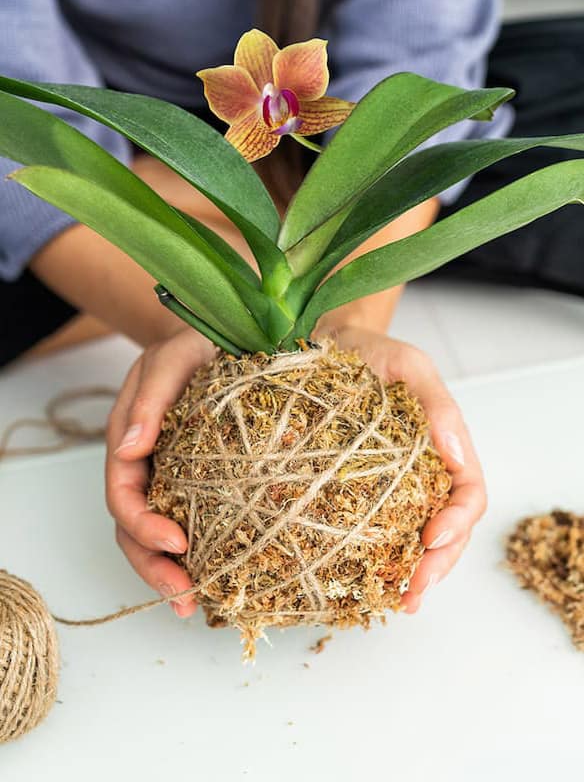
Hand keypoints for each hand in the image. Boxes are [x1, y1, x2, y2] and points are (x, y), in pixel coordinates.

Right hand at [105, 329, 214, 616]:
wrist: (222, 341)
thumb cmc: (193, 346)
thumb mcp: (170, 359)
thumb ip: (149, 399)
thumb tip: (129, 448)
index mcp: (130, 444)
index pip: (123, 494)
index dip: (142, 524)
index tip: (176, 541)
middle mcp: (147, 469)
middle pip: (135, 530)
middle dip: (154, 567)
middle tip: (184, 598)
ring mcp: (173, 480)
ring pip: (159, 537)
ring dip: (172, 574)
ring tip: (194, 605)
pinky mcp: (203, 486)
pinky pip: (195, 524)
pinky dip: (200, 555)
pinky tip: (218, 577)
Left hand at [330, 325, 486, 612]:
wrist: (329, 346)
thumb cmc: (374, 352)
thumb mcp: (409, 365)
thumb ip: (437, 403)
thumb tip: (457, 453)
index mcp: (447, 447)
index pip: (469, 496)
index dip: (457, 523)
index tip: (431, 539)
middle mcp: (426, 473)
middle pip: (448, 530)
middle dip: (437, 565)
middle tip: (413, 593)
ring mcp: (394, 485)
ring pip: (414, 538)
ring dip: (411, 572)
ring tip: (396, 601)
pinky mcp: (360, 489)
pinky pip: (375, 528)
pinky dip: (375, 557)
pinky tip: (364, 579)